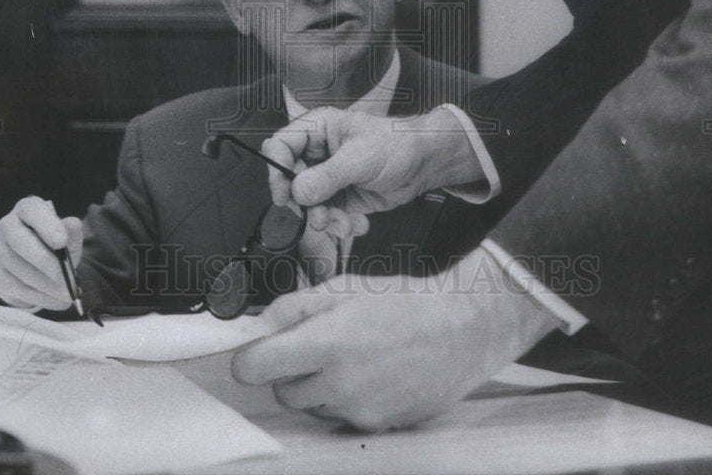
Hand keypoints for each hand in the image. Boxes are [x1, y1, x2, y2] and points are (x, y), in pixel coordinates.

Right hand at [0, 196, 82, 310]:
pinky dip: (37, 295)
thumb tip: (71, 223)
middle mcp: (8, 225)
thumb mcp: (69, 237)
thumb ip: (72, 231)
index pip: (32, 210)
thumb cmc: (56, 244)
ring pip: (17, 267)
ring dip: (44, 284)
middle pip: (20, 241)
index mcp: (28, 208)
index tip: (61, 242)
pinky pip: (13, 286)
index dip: (46, 225)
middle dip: (45, 262)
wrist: (40, 265)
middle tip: (65, 279)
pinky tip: (54, 300)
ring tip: (66, 293)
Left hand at [231, 248, 556, 431]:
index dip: (249, 357)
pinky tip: (369, 372)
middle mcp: (338, 384)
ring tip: (351, 354)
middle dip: (288, 368)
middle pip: (280, 390)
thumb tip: (259, 323)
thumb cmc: (407, 303)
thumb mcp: (346, 286)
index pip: (255, 367)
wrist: (462, 330)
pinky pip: (340, 415)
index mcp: (326, 343)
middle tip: (314, 342)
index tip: (254, 350)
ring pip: (310, 405)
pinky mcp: (375, 426)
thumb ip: (296, 306)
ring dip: (316, 384)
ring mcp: (357, 410)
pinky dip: (344, 398)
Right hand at [262, 106, 482, 212]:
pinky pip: (325, 215)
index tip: (285, 194)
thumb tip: (298, 191)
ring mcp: (327, 176)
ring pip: (306, 203)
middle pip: (290, 180)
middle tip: (319, 216)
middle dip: (304, 204)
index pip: (281, 145)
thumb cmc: (398, 144)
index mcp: (319, 129)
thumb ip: (328, 175)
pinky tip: (356, 224)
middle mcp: (318, 152)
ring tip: (343, 223)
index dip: (277, 170)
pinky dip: (337, 225)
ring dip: (322, 219)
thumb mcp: (361, 158)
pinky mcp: (338, 196)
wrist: (423, 165)